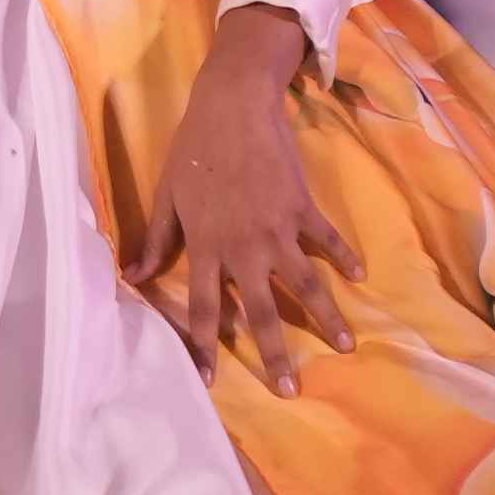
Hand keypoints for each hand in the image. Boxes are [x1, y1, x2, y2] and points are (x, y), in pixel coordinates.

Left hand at [127, 5, 363, 394]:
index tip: (208, 381)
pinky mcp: (303, 208)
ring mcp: (277, 229)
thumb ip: (156, 239)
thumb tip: (134, 276)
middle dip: (274, 354)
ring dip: (326, 317)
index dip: (204, 346)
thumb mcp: (166, 194)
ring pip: (304, 285)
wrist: (233, 105)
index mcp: (206, 246)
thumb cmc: (193, 149)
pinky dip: (344, 257)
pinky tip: (359, 277)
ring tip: (345, 346)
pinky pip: (327, 240)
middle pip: (260, 311)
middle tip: (290, 390)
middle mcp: (243, 246)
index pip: (204, 308)